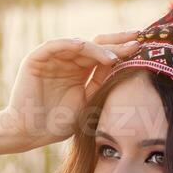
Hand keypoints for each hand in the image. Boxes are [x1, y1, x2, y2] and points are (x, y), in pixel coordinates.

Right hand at [0, 31, 142, 147]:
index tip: (143, 47)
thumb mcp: (88, 102)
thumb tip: (125, 66)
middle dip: (116, 42)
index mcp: (80, 71)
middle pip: (95, 45)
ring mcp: (52, 59)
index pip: (104, 55)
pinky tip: (83, 46)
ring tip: (113, 56)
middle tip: (136, 38)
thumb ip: (102, 83)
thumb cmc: (57, 123)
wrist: (29, 133)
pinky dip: (68, 44)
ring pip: (78, 45)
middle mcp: (68, 61)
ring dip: (96, 48)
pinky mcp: (36, 59)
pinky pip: (54, 46)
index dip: (122, 50)